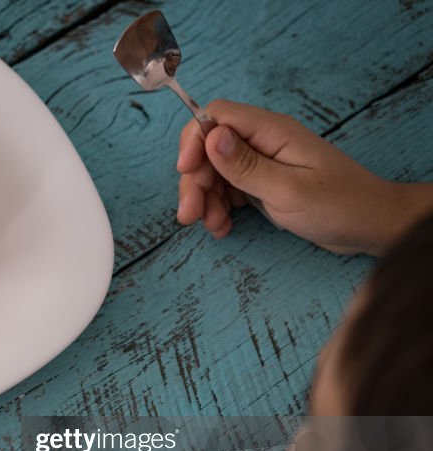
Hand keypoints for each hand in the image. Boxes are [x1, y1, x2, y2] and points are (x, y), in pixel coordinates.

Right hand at [176, 99, 428, 255]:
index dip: (194, 139)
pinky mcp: (263, 182)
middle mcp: (264, 142)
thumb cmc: (338, 206)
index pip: (218, 116)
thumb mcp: (288, 190)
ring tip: (212, 227)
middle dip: (194, 180)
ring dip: (205, 199)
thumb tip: (211, 135)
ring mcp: (262, 162)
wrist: (371, 226)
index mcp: (272, 132)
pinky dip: (218, 207)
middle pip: (209, 148)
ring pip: (214, 171)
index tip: (185, 171)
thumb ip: (246, 165)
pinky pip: (228, 189)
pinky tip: (222, 227)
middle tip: (189, 215)